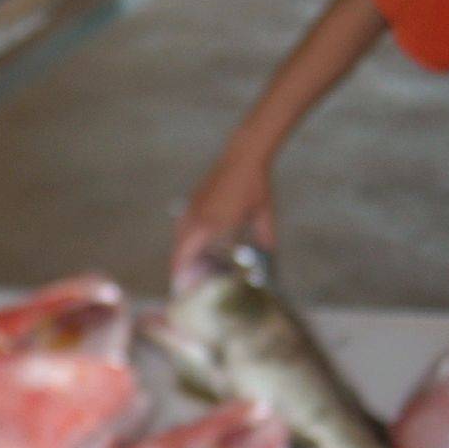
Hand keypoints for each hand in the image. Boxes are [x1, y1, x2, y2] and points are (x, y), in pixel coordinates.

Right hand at [172, 144, 274, 285]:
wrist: (244, 154)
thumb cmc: (255, 186)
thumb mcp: (263, 218)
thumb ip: (265, 242)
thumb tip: (271, 260)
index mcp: (207, 227)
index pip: (183, 259)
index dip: (180, 278)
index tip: (181, 293)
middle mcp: (194, 219)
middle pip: (177, 252)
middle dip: (179, 271)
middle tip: (185, 289)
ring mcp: (191, 208)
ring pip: (179, 240)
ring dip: (183, 255)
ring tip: (191, 270)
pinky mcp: (194, 201)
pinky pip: (184, 227)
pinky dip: (187, 241)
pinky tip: (198, 246)